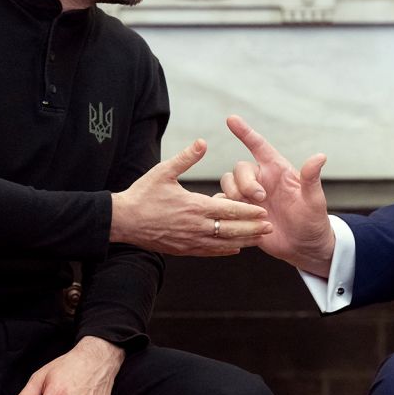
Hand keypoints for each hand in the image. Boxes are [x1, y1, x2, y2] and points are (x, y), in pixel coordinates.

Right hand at [111, 138, 271, 255]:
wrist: (123, 221)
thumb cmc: (142, 194)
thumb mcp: (163, 171)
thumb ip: (186, 158)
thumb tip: (203, 142)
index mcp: (194, 206)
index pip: (228, 210)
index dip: (248, 211)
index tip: (264, 210)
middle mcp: (196, 226)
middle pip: (231, 230)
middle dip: (252, 229)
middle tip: (270, 227)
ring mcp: (190, 240)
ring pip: (223, 244)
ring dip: (243, 242)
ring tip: (259, 239)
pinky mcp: (183, 249)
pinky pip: (209, 252)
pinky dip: (224, 251)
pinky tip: (235, 249)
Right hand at [221, 115, 334, 274]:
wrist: (304, 247)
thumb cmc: (313, 221)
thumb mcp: (314, 201)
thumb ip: (312, 179)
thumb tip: (320, 156)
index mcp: (277, 171)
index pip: (258, 145)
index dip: (245, 132)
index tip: (231, 119)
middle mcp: (261, 180)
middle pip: (239, 169)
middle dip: (245, 182)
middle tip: (260, 199)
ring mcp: (249, 197)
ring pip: (228, 184)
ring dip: (234, 196)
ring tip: (254, 212)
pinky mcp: (241, 213)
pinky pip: (223, 204)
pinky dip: (226, 209)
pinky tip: (238, 219)